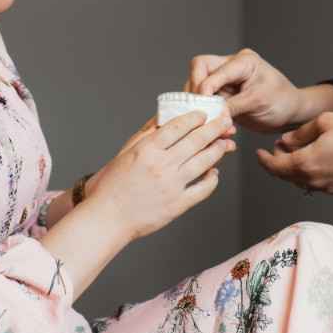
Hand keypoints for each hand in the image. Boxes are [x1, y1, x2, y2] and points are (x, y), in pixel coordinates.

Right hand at [87, 112, 235, 196]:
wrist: (106, 218)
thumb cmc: (111, 185)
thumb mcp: (125, 152)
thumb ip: (146, 135)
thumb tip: (163, 118)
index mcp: (147, 149)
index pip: (178, 126)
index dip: (195, 117)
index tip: (203, 114)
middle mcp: (162, 165)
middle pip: (196, 140)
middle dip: (215, 128)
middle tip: (225, 121)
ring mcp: (172, 185)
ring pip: (204, 162)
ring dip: (218, 150)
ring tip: (225, 143)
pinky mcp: (177, 205)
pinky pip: (202, 189)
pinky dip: (212, 180)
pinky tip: (214, 174)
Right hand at [186, 48, 302, 132]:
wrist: (290, 113)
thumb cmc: (282, 102)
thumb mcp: (258, 102)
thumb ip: (233, 105)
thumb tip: (210, 113)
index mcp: (242, 61)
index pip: (209, 68)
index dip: (203, 87)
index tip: (203, 107)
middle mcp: (230, 66)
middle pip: (199, 71)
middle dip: (196, 93)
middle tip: (200, 113)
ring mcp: (225, 80)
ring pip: (198, 87)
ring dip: (201, 106)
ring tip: (211, 123)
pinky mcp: (223, 94)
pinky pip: (206, 100)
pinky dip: (207, 113)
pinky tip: (216, 126)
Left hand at [257, 112, 332, 194]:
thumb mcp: (325, 122)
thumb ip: (300, 133)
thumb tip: (285, 141)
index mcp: (305, 162)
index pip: (275, 166)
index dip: (264, 159)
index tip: (259, 153)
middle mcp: (313, 180)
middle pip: (285, 176)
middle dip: (276, 163)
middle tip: (275, 149)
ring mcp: (326, 187)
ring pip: (299, 181)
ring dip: (292, 169)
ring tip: (294, 152)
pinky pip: (315, 183)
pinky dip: (307, 173)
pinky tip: (313, 160)